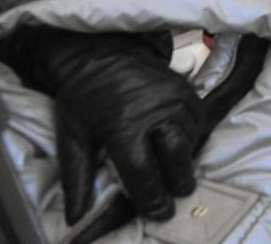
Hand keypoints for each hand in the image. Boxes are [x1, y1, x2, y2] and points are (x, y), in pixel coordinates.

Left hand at [11, 27, 205, 222]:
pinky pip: (198, 118)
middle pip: (177, 155)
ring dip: (185, 156)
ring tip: (176, 168)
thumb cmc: (83, 98)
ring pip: (191, 137)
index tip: (161, 213)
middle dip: (179, 179)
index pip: (144, 172)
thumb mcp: (72, 138)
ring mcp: (175, 96)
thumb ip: (76, 180)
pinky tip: (180, 141)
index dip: (153, 197)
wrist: (100, 52)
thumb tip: (74, 218)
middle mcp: (156, 111)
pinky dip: (192, 134)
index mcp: (123, 126)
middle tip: (178, 193)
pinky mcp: (186, 87)